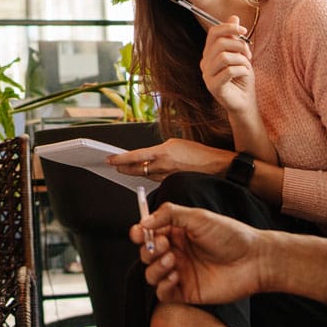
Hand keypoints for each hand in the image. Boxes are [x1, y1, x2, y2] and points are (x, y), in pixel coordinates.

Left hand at [107, 137, 227, 181]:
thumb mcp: (176, 144)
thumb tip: (149, 155)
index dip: (120, 159)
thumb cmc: (200, 154)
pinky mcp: (172, 183)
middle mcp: (163, 166)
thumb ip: (160, 150)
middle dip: (122, 167)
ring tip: (123, 169)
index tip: (109, 159)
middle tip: (113, 165)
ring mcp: (167, 176)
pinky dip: (148, 176)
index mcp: (163, 153)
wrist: (217, 166)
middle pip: (136, 169)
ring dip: (134, 172)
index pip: (135, 156)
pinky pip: (156, 180)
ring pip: (145, 175)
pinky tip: (144, 174)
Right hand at [130, 203, 265, 305]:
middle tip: (163, 245)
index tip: (139, 232)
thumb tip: (144, 221)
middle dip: (149, 249)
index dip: (139, 232)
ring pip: (151, 274)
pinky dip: (163, 286)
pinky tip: (175, 276)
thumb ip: (169, 215)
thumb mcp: (199, 217)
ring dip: (155, 267)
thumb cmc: (231, 235)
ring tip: (173, 260)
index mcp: (177, 233)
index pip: (149, 233)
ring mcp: (180, 273)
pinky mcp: (186, 292)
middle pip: (147, 253)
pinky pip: (163, 294)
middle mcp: (176, 252)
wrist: (254, 260)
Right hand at [199, 21, 256, 115]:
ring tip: (246, 66)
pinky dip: (241, 70)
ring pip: (224, 57)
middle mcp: (205, 63)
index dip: (229, 27)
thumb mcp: (240, 54)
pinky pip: (229, 71)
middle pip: (220, 43)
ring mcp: (207, 75)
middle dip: (240, 45)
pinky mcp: (213, 86)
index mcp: (209, 53)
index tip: (245, 30)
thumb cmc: (242, 78)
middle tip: (249, 55)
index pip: (214, 32)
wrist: (244, 102)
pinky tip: (245, 74)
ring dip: (241, 60)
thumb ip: (235, 37)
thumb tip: (234, 16)